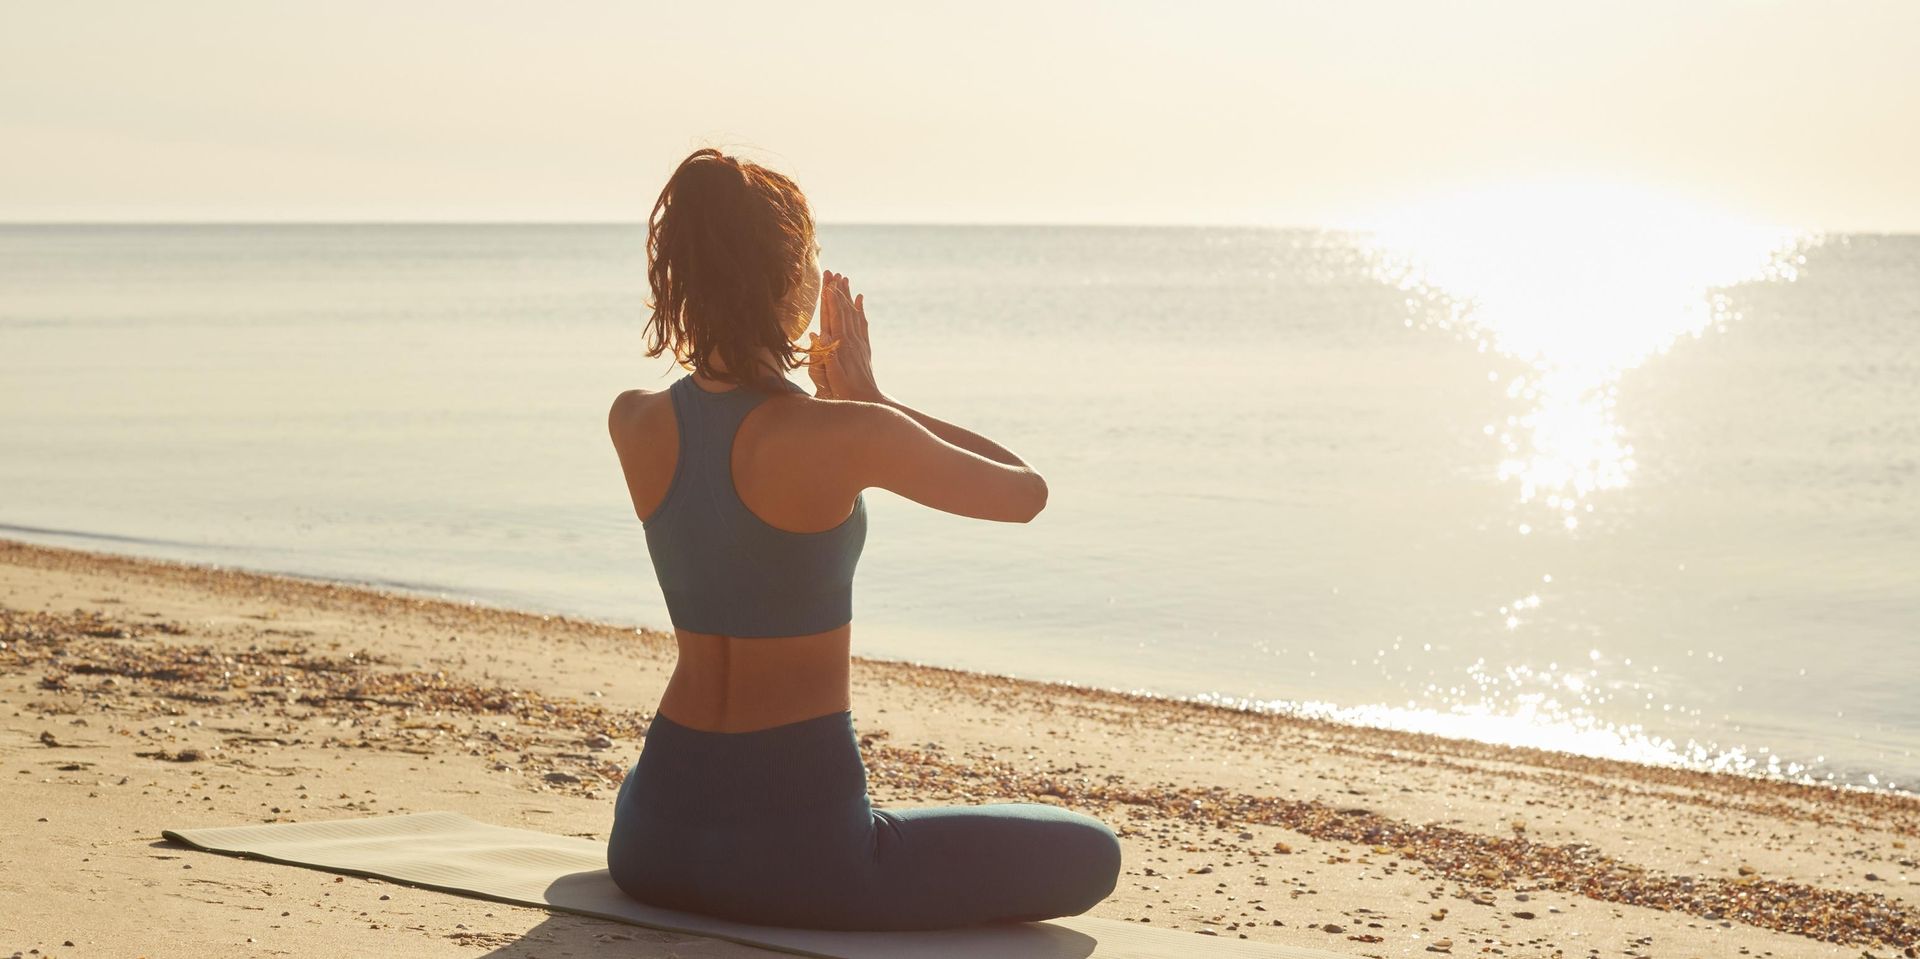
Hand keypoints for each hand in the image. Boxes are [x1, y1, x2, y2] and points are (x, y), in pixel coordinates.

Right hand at [810, 269, 883, 402]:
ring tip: (845, 279)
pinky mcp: (864, 347)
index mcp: (841, 345)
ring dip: (848, 296)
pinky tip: (859, 299)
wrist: (867, 400)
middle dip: (838, 291)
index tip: (827, 283)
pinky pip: (862, 323)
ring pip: (853, 313)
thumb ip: (826, 355)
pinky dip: (859, 309)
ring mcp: (859, 342)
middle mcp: (851, 340)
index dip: (831, 300)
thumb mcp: (832, 376)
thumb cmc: (845, 391)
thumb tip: (819, 333)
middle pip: (844, 310)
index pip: (835, 317)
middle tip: (834, 273)